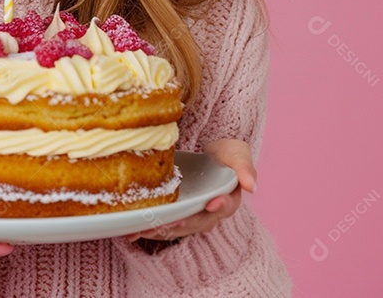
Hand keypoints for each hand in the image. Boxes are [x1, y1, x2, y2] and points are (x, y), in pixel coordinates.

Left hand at [123, 139, 255, 243]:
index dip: (217, 206)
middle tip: (163, 224)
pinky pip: (162, 226)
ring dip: (159, 231)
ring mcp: (190, 215)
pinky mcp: (174, 215)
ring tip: (141, 230)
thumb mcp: (237, 153)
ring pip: (177, 227)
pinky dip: (147, 230)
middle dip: (179, 224)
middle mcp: (208, 213)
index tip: (210, 203)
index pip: (224, 206)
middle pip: (196, 222)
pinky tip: (130, 232)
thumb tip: (252, 186)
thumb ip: (244, 168)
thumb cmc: (225, 153)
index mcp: (227, 200)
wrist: (206, 151)